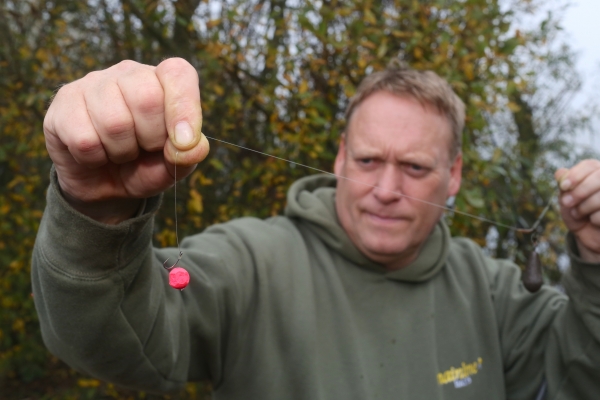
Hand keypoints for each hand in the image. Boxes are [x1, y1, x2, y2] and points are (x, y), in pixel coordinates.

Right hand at [44, 58, 208, 223]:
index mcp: (162, 81)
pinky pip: (84, 139)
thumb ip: (188, 156)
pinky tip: (95, 154)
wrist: (102, 186)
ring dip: (121, 152)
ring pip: (114, 121)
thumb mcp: (172, 167)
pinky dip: (94, 158)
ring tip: (119, 152)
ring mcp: (92, 84)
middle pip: (147, 98)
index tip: (183, 142)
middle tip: (144, 149)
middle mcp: (128, 74)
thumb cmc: (143, 167)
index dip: (184, 107)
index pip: (178, 74)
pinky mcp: (63, 103)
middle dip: (150, 138)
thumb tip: (193, 146)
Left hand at [555, 159, 599, 262]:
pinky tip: (593, 221)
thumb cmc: (577, 211)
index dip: (575, 175)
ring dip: (584, 207)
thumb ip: (564, 184)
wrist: (587, 234)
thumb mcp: (566, 197)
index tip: (563, 187)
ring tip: (579, 213)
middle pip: (598, 178)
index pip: (589, 165)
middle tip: (566, 203)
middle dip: (579, 192)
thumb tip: (560, 172)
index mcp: (597, 172)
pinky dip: (594, 219)